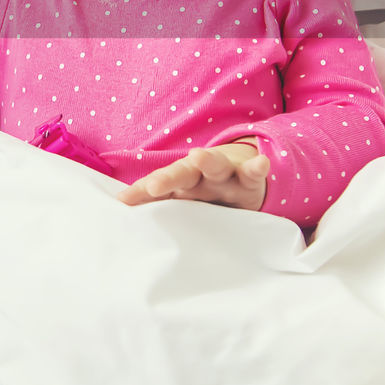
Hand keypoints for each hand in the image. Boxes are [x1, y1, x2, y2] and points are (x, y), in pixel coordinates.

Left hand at [117, 141, 269, 209]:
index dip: (140, 193)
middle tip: (155, 186)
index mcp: (179, 184)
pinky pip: (252, 174)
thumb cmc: (205, 195)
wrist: (243, 174)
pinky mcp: (249, 180)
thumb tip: (126, 228)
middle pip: (180, 174)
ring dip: (207, 161)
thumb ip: (162, 212)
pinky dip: (256, 168)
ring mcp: (224, 176)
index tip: (123, 201)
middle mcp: (198, 176)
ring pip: (215, 167)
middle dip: (166, 179)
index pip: (156, 187)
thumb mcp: (185, 204)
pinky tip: (261, 164)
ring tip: (199, 156)